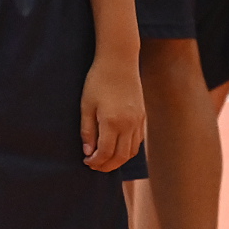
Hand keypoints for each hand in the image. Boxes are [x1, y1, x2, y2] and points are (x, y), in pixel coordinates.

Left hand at [80, 50, 145, 170]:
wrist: (119, 62)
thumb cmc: (98, 81)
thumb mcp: (86, 105)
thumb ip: (87, 131)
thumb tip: (88, 152)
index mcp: (112, 122)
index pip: (106, 152)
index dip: (95, 161)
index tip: (86, 161)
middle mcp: (129, 124)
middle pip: (120, 156)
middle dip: (107, 165)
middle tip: (94, 166)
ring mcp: (138, 121)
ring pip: (131, 151)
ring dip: (118, 160)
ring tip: (104, 160)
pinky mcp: (142, 117)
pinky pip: (137, 141)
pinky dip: (127, 150)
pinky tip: (117, 148)